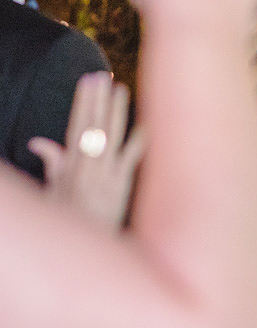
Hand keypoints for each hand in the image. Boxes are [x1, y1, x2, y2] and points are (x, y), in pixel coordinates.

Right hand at [28, 72, 145, 229]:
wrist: (82, 251)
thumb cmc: (70, 219)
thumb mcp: (53, 192)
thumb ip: (53, 164)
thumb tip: (40, 143)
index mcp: (69, 167)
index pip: (75, 127)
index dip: (81, 103)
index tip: (86, 82)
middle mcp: (87, 168)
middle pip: (92, 127)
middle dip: (97, 100)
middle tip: (102, 76)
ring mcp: (107, 176)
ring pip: (112, 137)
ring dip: (116, 111)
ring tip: (120, 89)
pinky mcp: (122, 186)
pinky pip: (132, 160)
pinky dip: (139, 142)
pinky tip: (146, 124)